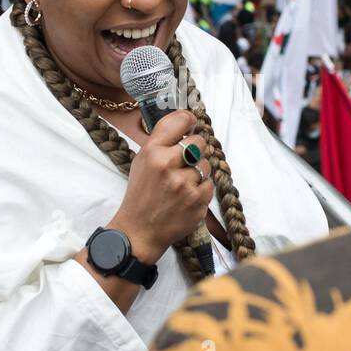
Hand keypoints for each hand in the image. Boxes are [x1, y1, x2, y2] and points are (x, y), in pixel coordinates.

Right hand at [111, 110, 213, 261]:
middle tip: (186, 160)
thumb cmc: (141, 194)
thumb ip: (162, 142)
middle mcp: (168, 164)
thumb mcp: (141, 161)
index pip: (180, 120)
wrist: (140, 230)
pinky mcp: (197, 201)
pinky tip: (187, 196)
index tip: (190, 125)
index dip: (189, 120)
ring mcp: (184, 184)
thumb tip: (186, 125)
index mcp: (152, 151)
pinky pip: (210, 184)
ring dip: (198, 171)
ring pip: (206, 164)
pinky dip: (201, 189)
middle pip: (199, 141)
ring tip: (183, 183)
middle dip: (195, 149)